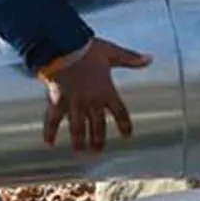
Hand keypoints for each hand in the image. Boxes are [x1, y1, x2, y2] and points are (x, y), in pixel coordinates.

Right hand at [42, 38, 152, 153]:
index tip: (127, 135)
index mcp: (106, 91)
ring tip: (80, 153)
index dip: (124, 124)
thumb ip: (130, 58)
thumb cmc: (88, 49)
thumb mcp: (112, 52)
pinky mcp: (58, 102)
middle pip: (98, 126)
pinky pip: (53, 120)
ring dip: (79, 142)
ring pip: (78, 128)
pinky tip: (49, 143)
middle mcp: (92, 101)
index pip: (120, 112)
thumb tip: (150, 58)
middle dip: (98, 140)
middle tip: (97, 151)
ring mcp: (75, 103)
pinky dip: (50, 132)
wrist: (63, 47)